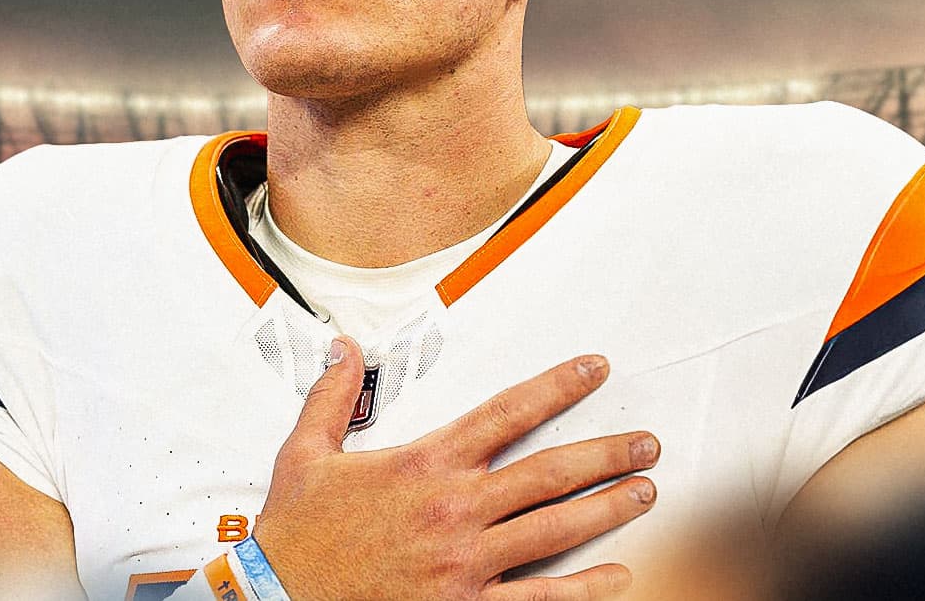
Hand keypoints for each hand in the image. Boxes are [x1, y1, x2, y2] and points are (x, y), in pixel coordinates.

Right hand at [251, 337, 658, 600]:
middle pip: (550, 472)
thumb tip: (342, 349)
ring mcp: (465, 562)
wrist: (279, 598)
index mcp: (425, 464)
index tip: (595, 370)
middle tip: (645, 444)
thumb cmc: (296, 534)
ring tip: (645, 492)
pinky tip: (617, 576)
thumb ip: (333, 398)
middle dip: (606, 454)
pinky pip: (538, 600)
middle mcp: (454, 508)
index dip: (558, 387)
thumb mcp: (305, 454)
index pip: (507, 413)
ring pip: (556, 529)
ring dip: (608, 509)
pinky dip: (583, 589)